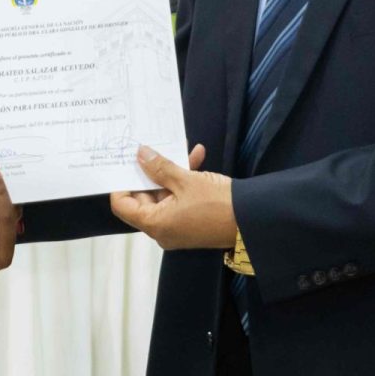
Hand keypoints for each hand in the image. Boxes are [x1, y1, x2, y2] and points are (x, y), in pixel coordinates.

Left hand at [110, 144, 236, 249]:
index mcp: (155, 223)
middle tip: (151, 147)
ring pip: (164, 193)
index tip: (125, 162)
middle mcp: (162, 229)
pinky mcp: (190, 220)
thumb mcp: (187, 181)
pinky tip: (196, 155)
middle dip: (149, 170)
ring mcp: (176, 226)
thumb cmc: (219, 204)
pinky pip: (179, 197)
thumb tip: (140, 155)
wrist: (253, 220)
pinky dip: (184, 179)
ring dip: (171, 170)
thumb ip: (160, 167)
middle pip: (143, 197)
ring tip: (179, 147)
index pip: (122, 205)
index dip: (121, 182)